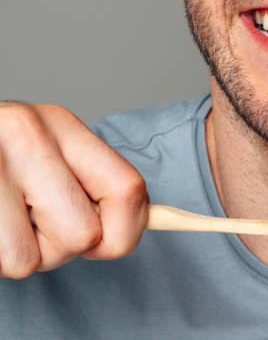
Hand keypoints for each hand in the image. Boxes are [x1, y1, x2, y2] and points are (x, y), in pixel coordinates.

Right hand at [0, 103, 148, 278]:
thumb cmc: (2, 163)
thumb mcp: (50, 157)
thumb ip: (94, 186)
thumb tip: (134, 229)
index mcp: (61, 124)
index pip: (128, 189)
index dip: (128, 231)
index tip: (108, 243)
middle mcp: (24, 133)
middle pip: (82, 235)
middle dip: (61, 247)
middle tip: (33, 222)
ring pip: (35, 259)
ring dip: (21, 253)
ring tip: (2, 219)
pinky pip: (2, 263)